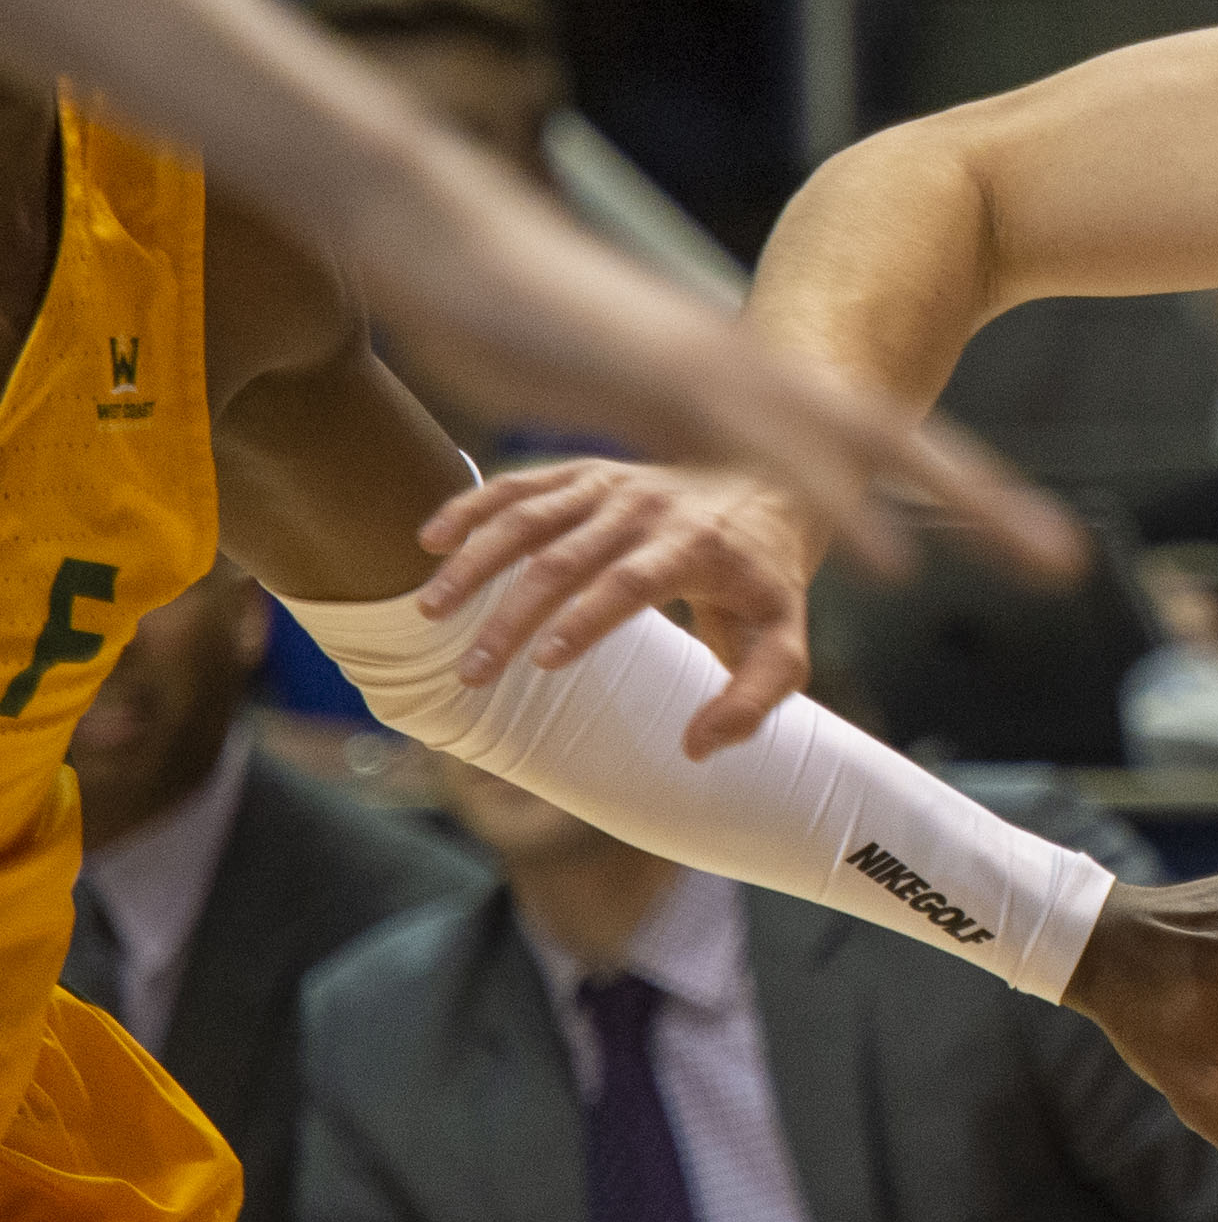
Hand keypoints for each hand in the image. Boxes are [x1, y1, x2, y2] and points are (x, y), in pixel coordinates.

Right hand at [356, 149, 1080, 619]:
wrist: (445, 233)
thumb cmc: (526, 316)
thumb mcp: (626, 387)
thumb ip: (681, 424)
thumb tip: (714, 462)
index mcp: (749, 374)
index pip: (878, 431)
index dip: (957, 482)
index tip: (1027, 532)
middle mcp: (751, 366)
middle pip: (898, 438)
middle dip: (984, 499)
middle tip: (1059, 556)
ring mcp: (712, 369)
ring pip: (851, 438)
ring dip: (935, 491)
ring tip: (1010, 542)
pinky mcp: (660, 382)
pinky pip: (760, 448)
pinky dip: (824, 493)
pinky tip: (869, 536)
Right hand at [413, 461, 821, 753]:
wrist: (774, 488)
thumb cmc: (766, 581)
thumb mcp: (784, 642)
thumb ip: (753, 700)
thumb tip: (696, 748)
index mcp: (696, 547)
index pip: (629, 582)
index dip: (584, 620)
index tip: (542, 663)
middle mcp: (647, 508)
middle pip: (564, 558)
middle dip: (511, 616)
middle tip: (471, 673)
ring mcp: (612, 484)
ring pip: (528, 518)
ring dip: (474, 563)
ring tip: (430, 612)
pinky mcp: (586, 473)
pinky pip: (519, 484)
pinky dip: (472, 507)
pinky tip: (429, 542)